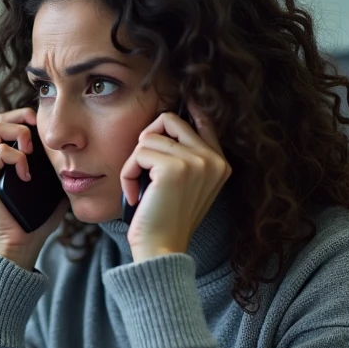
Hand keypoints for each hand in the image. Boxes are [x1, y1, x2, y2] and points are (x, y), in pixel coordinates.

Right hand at [0, 107, 68, 270]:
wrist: (19, 246)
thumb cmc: (35, 221)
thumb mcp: (51, 189)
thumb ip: (56, 171)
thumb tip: (78, 158)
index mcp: (3, 160)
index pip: (8, 123)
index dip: (25, 117)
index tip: (42, 124)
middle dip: (21, 118)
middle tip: (36, 132)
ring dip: (18, 133)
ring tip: (31, 151)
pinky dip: (16, 157)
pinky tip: (26, 174)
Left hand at [120, 107, 231, 262]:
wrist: (162, 251)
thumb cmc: (166, 221)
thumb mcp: (185, 186)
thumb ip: (185, 157)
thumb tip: (166, 122)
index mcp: (220, 164)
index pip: (204, 120)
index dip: (189, 106)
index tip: (184, 96)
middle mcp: (213, 160)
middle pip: (170, 120)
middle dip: (147, 141)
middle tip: (143, 170)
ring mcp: (197, 162)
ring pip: (148, 138)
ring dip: (134, 163)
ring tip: (139, 189)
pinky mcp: (174, 168)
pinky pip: (138, 154)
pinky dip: (128, 174)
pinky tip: (136, 196)